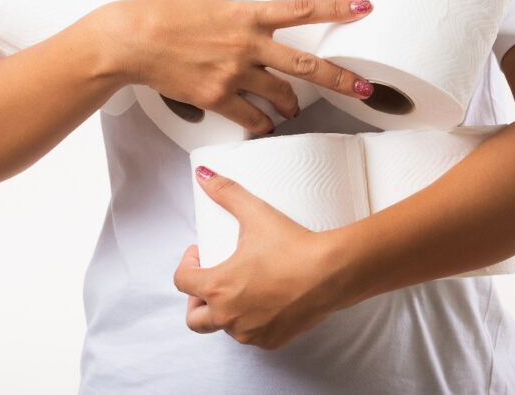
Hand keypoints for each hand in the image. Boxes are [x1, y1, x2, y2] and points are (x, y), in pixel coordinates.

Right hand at [95, 0, 374, 135]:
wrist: (125, 43)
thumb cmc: (154, 9)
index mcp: (245, 15)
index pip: (302, 10)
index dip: (338, 9)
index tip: (365, 9)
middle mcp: (246, 47)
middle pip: (307, 66)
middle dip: (342, 80)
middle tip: (365, 90)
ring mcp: (233, 76)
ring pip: (281, 97)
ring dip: (294, 105)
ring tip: (296, 109)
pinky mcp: (216, 99)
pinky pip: (251, 118)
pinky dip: (262, 124)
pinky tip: (265, 126)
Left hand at [172, 165, 354, 349]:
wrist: (333, 272)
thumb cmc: (293, 246)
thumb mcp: (255, 213)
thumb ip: (226, 192)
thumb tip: (203, 174)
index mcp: (217, 287)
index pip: (181, 281)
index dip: (186, 265)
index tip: (200, 254)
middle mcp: (229, 316)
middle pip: (195, 318)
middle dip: (196, 300)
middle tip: (211, 280)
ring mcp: (251, 333)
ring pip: (224, 327)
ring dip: (224, 311)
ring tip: (238, 289)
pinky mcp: (273, 341)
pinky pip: (252, 336)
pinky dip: (250, 323)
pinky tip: (261, 303)